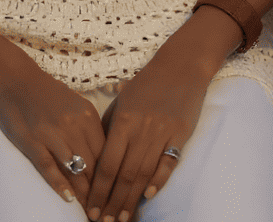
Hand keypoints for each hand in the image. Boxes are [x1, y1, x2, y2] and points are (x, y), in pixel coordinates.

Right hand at [0, 60, 105, 210]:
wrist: (14, 79)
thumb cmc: (47, 94)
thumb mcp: (75, 105)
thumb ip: (89, 129)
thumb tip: (105, 157)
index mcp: (87, 115)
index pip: (107, 152)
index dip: (112, 176)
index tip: (115, 194)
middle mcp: (73, 124)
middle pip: (93, 165)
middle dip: (100, 191)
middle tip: (104, 210)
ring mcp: (52, 133)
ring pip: (74, 170)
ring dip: (83, 194)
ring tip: (90, 212)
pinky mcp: (32, 141)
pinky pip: (49, 167)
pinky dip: (60, 184)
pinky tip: (68, 198)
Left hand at [85, 56, 209, 221]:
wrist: (181, 66)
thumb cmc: (148, 83)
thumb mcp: (122, 99)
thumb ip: (110, 126)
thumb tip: (98, 154)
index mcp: (123, 121)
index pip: (107, 163)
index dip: (98, 189)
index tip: (91, 207)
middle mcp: (141, 129)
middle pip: (124, 174)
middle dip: (112, 201)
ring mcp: (162, 133)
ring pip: (144, 173)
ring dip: (132, 199)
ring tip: (123, 218)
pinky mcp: (180, 134)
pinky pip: (169, 163)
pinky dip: (159, 181)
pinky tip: (149, 196)